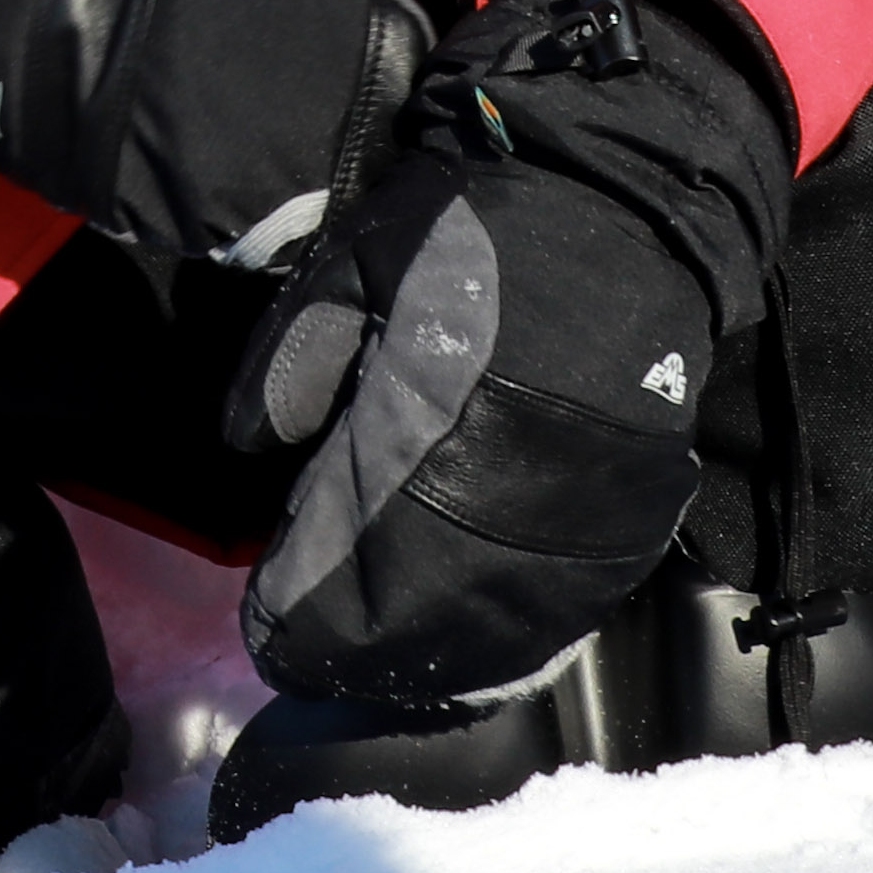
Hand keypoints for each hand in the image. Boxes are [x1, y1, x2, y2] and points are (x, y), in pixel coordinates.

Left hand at [229, 0, 793, 698]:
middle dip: (350, 650)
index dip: (295, 608)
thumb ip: (290, 362)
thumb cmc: (466, 228)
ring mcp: (574, 507)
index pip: (340, 557)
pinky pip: (567, 605)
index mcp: (420, 423)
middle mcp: (500, 484)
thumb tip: (244, 448)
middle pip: (413, 614)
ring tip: (376, 670)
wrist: (619, 202)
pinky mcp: (628, 510)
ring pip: (493, 627)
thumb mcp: (349, 267)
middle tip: (306, 660)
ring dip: (430, 662)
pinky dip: (513, 641)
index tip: (263, 628)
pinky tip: (473, 651)